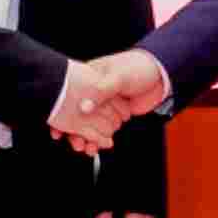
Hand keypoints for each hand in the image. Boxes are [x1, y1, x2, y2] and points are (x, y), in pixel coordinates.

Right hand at [47, 49, 168, 153]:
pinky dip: (98, 139)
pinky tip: (96, 146)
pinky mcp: (114, 115)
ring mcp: (103, 105)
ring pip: (89, 124)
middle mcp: (93, 93)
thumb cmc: (137, 68)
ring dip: (85, 138)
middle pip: (77, 115)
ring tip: (85, 149)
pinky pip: (102, 129)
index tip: (58, 128)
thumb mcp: (118, 77)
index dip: (62, 113)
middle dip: (74, 131)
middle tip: (75, 143)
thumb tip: (83, 108)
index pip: (69, 97)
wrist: (160, 76)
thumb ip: (101, 92)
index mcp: (89, 78)